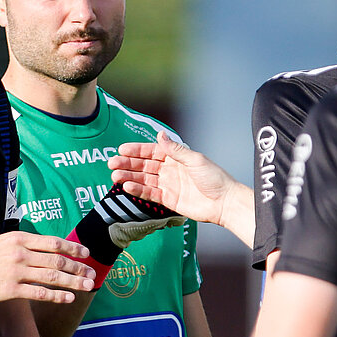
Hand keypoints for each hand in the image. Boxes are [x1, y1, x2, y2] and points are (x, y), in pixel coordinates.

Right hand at [0, 231, 93, 304]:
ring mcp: (15, 272)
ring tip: (88, 286)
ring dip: (74, 282)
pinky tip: (69, 298)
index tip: (87, 254)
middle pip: (57, 260)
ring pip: (52, 277)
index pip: (53, 242)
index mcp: (19, 239)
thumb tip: (50, 247)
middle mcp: (19, 253)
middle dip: (78, 267)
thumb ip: (25, 244)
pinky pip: (40, 293)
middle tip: (92, 273)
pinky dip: (57, 296)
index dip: (73, 249)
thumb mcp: (3, 243)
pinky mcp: (10, 290)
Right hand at [111, 139, 239, 228]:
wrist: (224, 202)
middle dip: (128, 164)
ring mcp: (168, 185)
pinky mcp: (169, 200)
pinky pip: (150, 194)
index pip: (152, 152)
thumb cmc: (214, 178)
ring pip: (144, 179)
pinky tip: (127, 186)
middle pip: (144, 165)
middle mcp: (170, 170)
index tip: (121, 150)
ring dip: (129, 177)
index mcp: (176, 158)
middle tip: (111, 163)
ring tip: (115, 175)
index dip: (136, 151)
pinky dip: (138, 190)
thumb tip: (159, 134)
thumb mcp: (195, 160)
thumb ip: (175, 150)